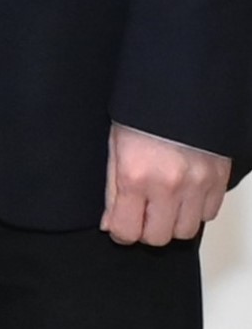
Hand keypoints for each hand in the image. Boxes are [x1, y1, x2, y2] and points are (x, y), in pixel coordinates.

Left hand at [105, 124, 229, 244]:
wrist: (176, 91)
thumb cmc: (140, 114)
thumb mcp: (114, 147)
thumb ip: (112, 189)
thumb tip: (110, 222)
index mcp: (135, 176)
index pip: (127, 229)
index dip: (120, 232)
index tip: (118, 227)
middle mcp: (168, 185)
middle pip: (158, 237)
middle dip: (146, 231)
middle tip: (140, 216)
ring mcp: (197, 185)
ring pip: (185, 231)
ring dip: (172, 223)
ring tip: (163, 204)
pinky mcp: (218, 181)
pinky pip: (208, 214)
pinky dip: (195, 211)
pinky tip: (183, 195)